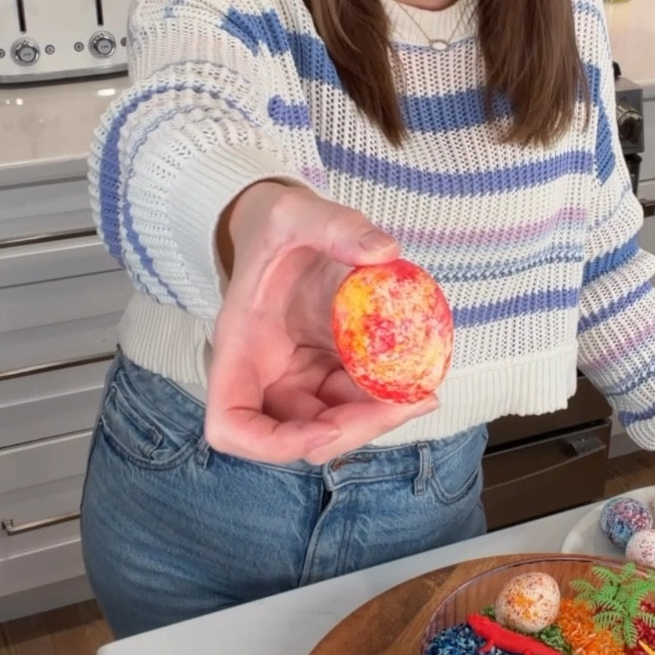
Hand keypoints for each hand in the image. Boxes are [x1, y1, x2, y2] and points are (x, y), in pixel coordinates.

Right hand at [206, 181, 438, 463]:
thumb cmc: (277, 226)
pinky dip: (386, 397)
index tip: (327, 426)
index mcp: (240, 349)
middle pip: (297, 438)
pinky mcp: (327, 373)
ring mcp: (297, 379)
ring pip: (335, 426)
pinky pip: (355, 401)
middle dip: (354, 429)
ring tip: (423, 391)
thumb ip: (335, 225)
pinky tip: (418, 378)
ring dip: (378, 417)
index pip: (231, 426)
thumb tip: (384, 251)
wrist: (286, 228)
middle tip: (410, 402)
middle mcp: (264, 376)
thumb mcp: (296, 211)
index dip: (275, 444)